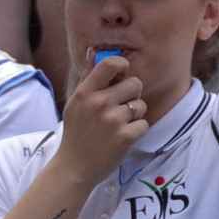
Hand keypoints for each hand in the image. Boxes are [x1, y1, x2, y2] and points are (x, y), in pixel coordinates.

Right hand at [61, 53, 146, 174]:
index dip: (122, 65)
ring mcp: (113, 120)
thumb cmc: (76, 133)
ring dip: (134, 115)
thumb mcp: (75, 104)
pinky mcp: (126, 137)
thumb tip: (94, 51)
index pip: (111, 64)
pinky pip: (144, 123)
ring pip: (140, 105)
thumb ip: (87, 78)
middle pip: (134, 83)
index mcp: (85, 93)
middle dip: (131, 95)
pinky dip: (136, 131)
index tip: (122, 74)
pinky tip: (121, 138)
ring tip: (117, 126)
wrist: (74, 168)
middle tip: (119, 108)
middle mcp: (99, 104)